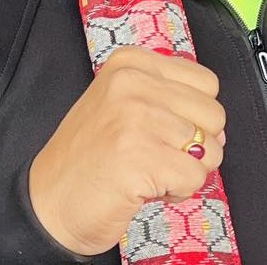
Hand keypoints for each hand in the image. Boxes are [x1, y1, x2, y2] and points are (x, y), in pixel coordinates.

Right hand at [28, 45, 229, 254]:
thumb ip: (170, 102)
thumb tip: (218, 129)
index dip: (194, 117)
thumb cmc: (91, 159)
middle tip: (155, 157)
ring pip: (210, 149)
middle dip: (196, 146)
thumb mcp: (124, 106)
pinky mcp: (139, 156)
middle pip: (214, 115)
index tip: (162, 133)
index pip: (207, 83)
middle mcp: (132, 82)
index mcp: (130, 63)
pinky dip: (177, 191)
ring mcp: (134, 117)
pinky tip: (145, 188)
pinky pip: (195, 177)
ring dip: (185, 171)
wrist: (48, 204)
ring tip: (147, 172)